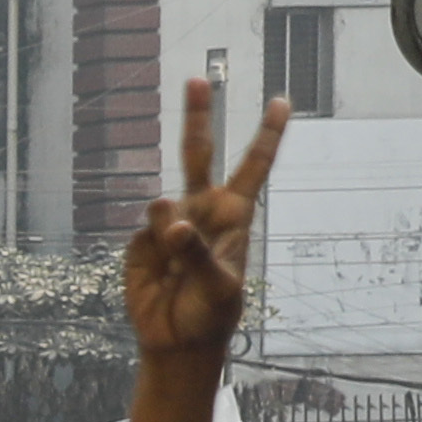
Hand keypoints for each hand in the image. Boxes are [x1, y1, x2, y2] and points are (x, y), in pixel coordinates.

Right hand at [116, 70, 294, 366]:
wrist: (176, 341)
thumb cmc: (211, 313)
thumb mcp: (219, 286)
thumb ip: (197, 251)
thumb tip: (169, 222)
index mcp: (234, 216)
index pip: (254, 167)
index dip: (267, 134)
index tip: (280, 100)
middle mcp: (202, 211)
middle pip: (198, 154)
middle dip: (197, 116)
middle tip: (197, 79)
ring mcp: (169, 225)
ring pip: (162, 205)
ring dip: (168, 230)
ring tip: (175, 262)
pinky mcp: (141, 244)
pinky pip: (143, 235)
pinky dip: (151, 254)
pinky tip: (158, 277)